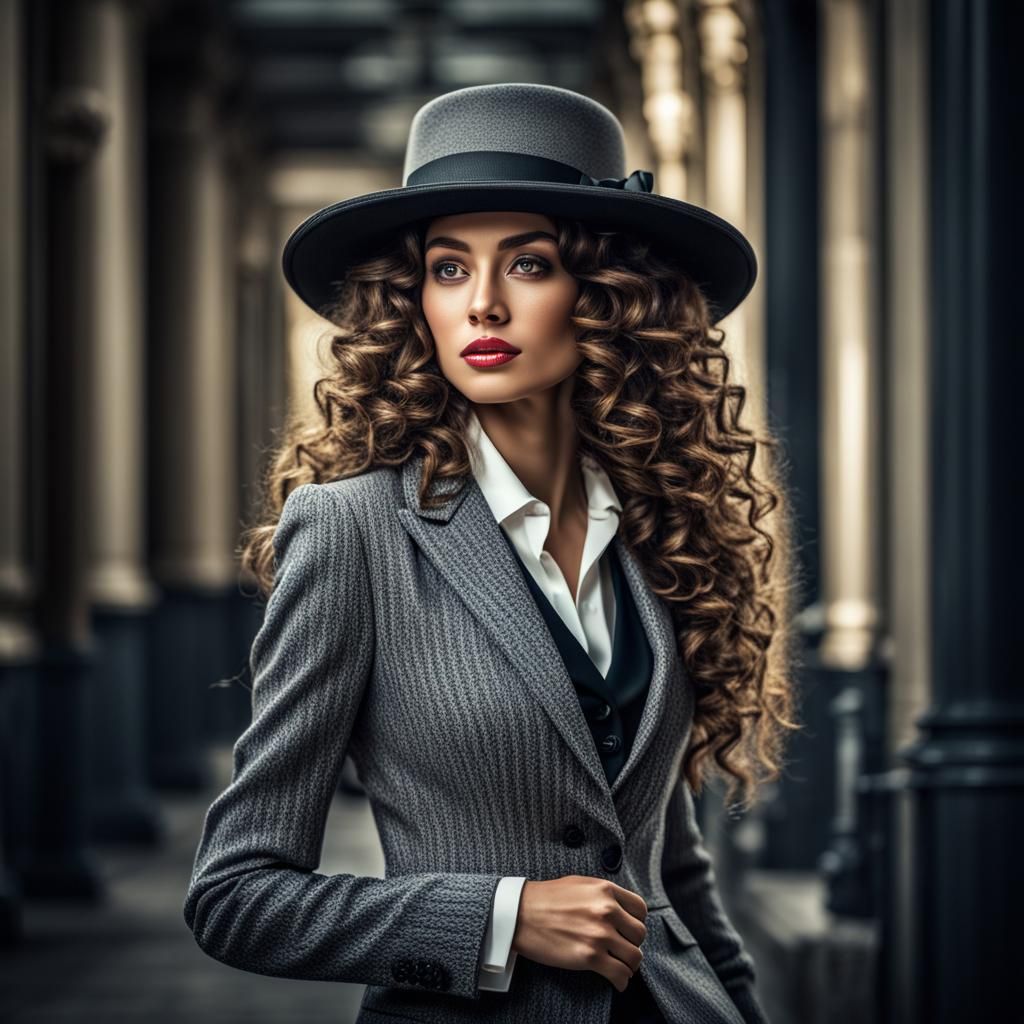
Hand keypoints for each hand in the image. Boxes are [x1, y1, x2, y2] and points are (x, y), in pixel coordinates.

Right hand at [510, 875, 647, 992]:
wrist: (519, 914)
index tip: (629, 930)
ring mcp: (599, 934)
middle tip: (623, 950)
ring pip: (634, 956)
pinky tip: (617, 981)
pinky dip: (622, 981)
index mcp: (605, 890)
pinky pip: (619, 974)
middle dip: (633, 944)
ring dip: (629, 965)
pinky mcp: (589, 956)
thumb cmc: (545, 898)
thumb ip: (602, 894)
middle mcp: (606, 910)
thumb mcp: (579, 884)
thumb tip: (619, 909)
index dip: (637, 921)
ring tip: (622, 967)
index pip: (640, 909)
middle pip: (639, 934)